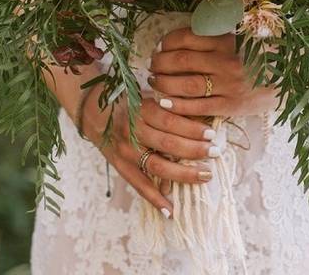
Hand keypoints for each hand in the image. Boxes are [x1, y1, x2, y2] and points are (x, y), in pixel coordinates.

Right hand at [81, 87, 220, 217]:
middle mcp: (132, 131)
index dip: (193, 128)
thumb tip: (202, 120)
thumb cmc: (129, 102)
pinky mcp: (119, 165)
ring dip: (183, 174)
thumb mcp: (148, 97)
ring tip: (205, 175)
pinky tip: (170, 210)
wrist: (93, 111)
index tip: (212, 134)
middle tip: (216, 152)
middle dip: (195, 150)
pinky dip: (154, 199)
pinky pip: (138, 185)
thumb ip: (170, 108)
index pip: (171, 121)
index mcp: (141, 110)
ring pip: (156, 166)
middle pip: (167, 144)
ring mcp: (125, 151)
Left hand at [146, 28, 278, 117]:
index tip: (160, 47)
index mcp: (227, 38)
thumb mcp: (242, 38)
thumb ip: (215, 37)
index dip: (166, 43)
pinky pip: (196, 106)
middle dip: (159, 64)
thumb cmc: (264, 56)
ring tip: (155, 82)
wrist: (294, 76)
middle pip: (179, 61)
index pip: (185, 37)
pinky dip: (176, 105)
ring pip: (184, 84)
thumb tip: (181, 40)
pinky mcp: (231, 105)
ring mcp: (228, 84)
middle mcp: (226, 60)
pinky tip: (165, 102)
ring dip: (163, 84)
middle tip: (151, 66)